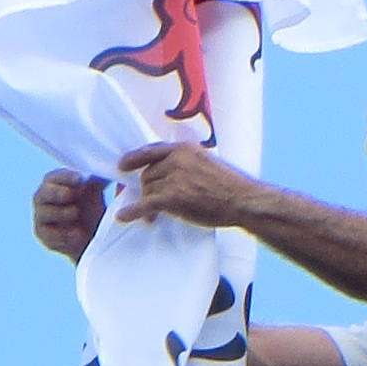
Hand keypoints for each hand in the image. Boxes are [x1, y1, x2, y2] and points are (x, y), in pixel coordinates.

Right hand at [33, 172, 106, 259]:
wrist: (91, 239)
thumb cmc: (90, 211)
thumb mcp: (94, 195)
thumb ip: (98, 181)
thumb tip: (110, 166)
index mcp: (54, 185)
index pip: (53, 177)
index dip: (65, 177)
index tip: (79, 179)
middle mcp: (43, 199)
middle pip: (43, 193)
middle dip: (57, 193)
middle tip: (71, 194)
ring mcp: (41, 218)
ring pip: (43, 213)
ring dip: (60, 213)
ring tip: (75, 212)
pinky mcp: (43, 236)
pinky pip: (48, 235)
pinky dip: (63, 235)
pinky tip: (77, 234)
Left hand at [115, 142, 249, 228]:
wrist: (243, 200)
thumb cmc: (231, 186)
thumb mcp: (208, 163)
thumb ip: (190, 163)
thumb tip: (174, 174)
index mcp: (185, 149)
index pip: (153, 150)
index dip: (135, 158)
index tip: (123, 165)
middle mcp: (177, 159)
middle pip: (148, 174)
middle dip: (147, 189)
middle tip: (150, 203)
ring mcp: (174, 177)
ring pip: (148, 190)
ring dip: (147, 203)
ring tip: (153, 216)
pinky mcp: (173, 197)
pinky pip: (146, 204)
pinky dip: (133, 211)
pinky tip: (124, 216)